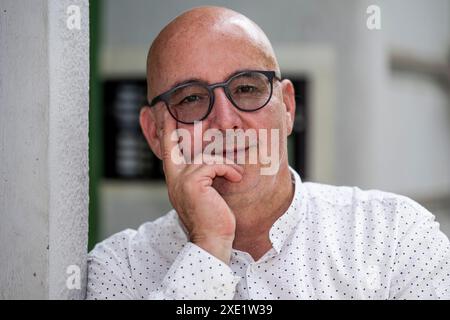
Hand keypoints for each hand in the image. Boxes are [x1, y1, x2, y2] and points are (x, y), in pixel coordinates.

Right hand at [159, 112, 243, 263]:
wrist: (213, 239)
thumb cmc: (213, 218)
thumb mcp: (204, 193)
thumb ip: (201, 175)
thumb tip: (210, 160)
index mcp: (175, 180)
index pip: (167, 150)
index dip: (164, 129)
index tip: (161, 110)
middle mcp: (174, 178)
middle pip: (179, 145)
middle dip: (177, 128)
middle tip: (180, 118)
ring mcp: (182, 180)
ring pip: (206, 157)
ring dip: (224, 164)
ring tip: (235, 175)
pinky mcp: (193, 182)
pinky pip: (215, 164)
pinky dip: (228, 170)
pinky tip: (235, 178)